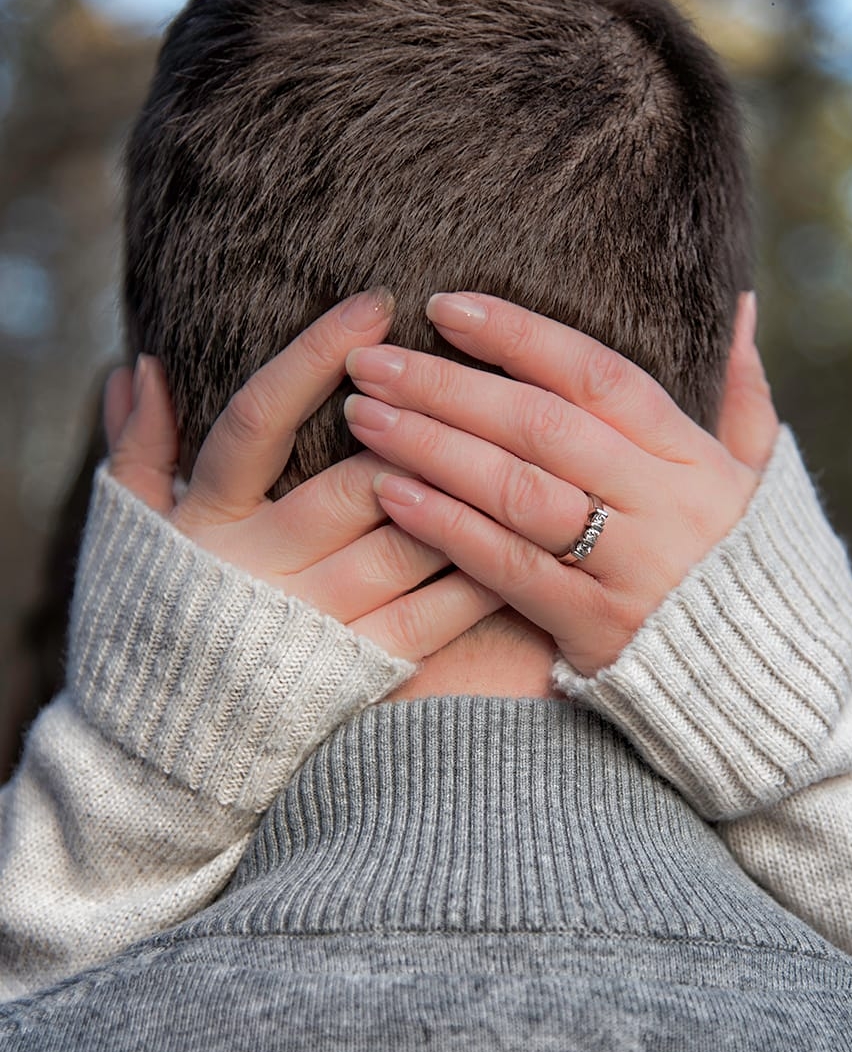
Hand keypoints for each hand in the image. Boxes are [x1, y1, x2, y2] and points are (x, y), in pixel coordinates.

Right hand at [102, 290, 504, 660]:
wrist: (170, 746)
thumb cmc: (154, 622)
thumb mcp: (130, 533)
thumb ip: (137, 450)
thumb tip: (140, 365)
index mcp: (210, 521)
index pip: (262, 420)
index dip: (317, 356)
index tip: (376, 305)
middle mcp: (267, 567)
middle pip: (359, 480)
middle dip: (423, 425)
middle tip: (479, 374)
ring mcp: (320, 620)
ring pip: (410, 539)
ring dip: (467, 489)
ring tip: (521, 438)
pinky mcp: (363, 667)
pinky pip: (435, 612)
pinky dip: (479, 571)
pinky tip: (519, 533)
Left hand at [342, 290, 778, 676]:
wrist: (769, 682)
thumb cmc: (751, 565)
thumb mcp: (761, 475)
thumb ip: (742, 390)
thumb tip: (736, 302)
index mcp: (694, 457)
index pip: (598, 376)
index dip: (520, 335)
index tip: (446, 306)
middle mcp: (662, 504)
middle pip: (542, 427)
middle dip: (450, 385)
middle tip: (372, 359)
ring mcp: (628, 568)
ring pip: (519, 492)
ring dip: (433, 447)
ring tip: (364, 414)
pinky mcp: (594, 627)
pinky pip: (508, 570)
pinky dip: (447, 528)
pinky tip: (390, 493)